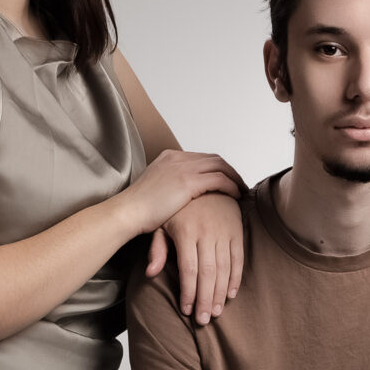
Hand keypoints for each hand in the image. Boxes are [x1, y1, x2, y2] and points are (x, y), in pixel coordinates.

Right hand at [125, 150, 241, 242]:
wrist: (127, 212)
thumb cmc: (137, 209)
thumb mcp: (153, 191)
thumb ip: (167, 189)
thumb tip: (174, 198)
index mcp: (168, 157)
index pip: (200, 157)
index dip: (216, 168)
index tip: (225, 179)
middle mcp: (177, 158)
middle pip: (213, 158)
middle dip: (229, 170)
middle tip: (239, 184)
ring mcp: (183, 168)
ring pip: (220, 166)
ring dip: (234, 177)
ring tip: (242, 190)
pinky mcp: (188, 182)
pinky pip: (219, 179)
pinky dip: (231, 186)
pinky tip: (237, 196)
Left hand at [146, 190, 244, 324]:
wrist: (203, 182)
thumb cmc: (178, 208)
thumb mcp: (162, 224)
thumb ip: (157, 249)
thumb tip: (151, 273)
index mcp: (186, 231)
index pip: (189, 270)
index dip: (189, 293)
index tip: (186, 310)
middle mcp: (206, 231)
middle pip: (208, 274)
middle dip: (205, 300)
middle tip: (203, 320)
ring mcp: (223, 231)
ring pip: (224, 269)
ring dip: (220, 294)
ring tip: (215, 312)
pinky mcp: (236, 230)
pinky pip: (238, 258)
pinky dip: (235, 278)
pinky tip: (230, 294)